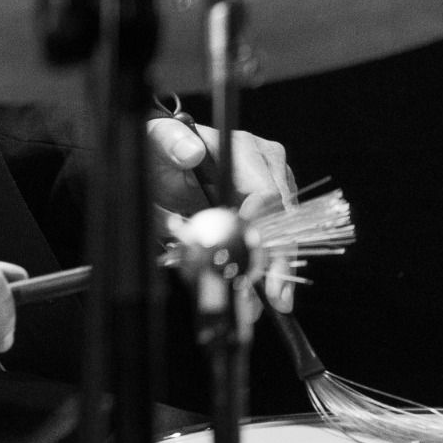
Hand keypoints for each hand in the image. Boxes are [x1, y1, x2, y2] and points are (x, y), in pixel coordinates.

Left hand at [146, 116, 297, 310]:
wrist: (161, 160)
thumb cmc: (162, 148)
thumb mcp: (157, 141)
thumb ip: (170, 143)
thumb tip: (190, 151)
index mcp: (241, 147)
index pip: (266, 189)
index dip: (263, 226)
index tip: (253, 257)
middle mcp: (264, 164)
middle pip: (284, 216)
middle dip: (278, 257)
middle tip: (273, 292)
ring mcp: (271, 186)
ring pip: (285, 232)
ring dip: (277, 270)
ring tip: (268, 302)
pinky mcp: (267, 208)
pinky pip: (275, 241)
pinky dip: (267, 269)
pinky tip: (260, 295)